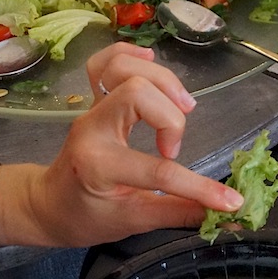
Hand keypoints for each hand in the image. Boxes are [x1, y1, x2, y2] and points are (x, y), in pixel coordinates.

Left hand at [0, 43, 243, 246]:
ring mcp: (92, 109)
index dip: (201, 188)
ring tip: (182, 107)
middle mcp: (93, 129)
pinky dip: (130, 56)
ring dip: (161, 82)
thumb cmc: (85, 217)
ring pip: (124, 70)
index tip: (230, 200)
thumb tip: (229, 217)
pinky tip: (151, 65)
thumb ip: (182, 214)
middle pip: (137, 93)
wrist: (47, 204)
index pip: (159, 172)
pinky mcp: (94, 100)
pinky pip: (106, 62)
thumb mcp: (134, 222)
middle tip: (175, 147)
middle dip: (171, 117)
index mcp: (99, 166)